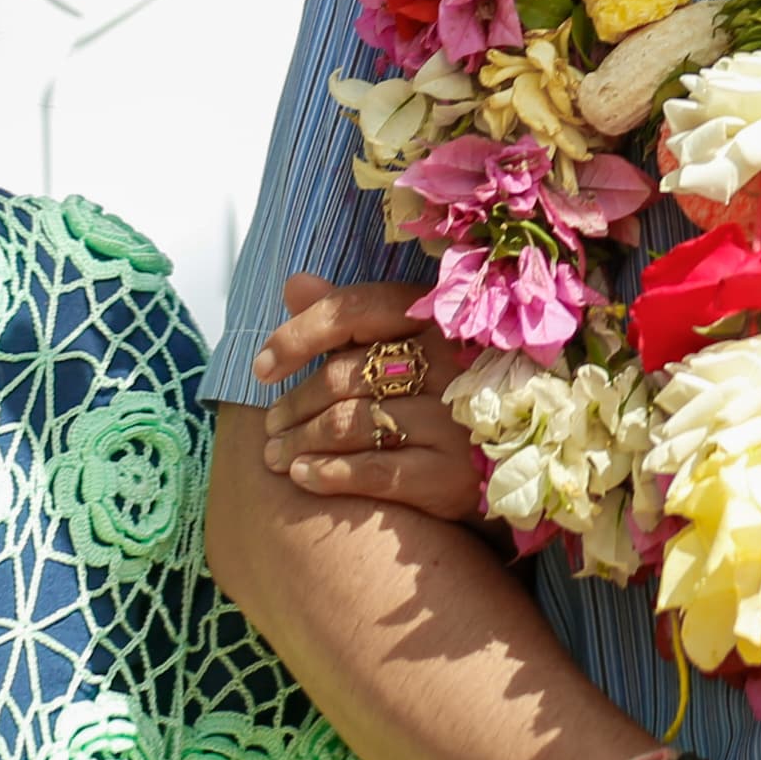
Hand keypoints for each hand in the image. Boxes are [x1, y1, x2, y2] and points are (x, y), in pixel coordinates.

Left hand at [252, 273, 480, 519]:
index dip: (298, 334)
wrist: (499, 470)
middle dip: (293, 403)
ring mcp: (452, 419)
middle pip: (343, 374)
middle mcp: (448, 362)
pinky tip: (303, 476)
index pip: (353, 309)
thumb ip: (347, 320)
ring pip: (350, 423)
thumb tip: (294, 283)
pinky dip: (328, 474)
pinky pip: (373, 470)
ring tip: (275, 455)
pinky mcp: (451, 473)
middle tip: (269, 427)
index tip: (261, 368)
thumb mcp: (400, 351)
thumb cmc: (437, 401)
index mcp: (434, 319)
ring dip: (300, 441)